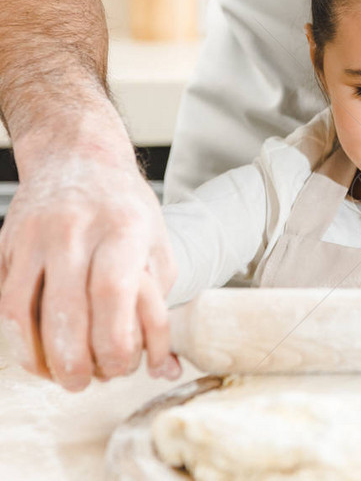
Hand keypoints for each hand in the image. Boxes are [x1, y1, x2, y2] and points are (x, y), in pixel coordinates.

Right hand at [0, 153, 180, 390]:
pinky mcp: (7, 245)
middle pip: (66, 309)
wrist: (77, 157)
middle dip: (75, 360)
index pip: (113, 292)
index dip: (114, 339)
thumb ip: (159, 306)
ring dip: (40, 356)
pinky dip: (19, 338)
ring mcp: (34, 236)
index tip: (121, 365)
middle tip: (87, 382)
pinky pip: (6, 301)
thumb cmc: (126, 210)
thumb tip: (165, 368)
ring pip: (24, 310)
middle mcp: (74, 229)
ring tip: (62, 376)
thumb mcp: (158, 246)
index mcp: (122, 227)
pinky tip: (38, 354)